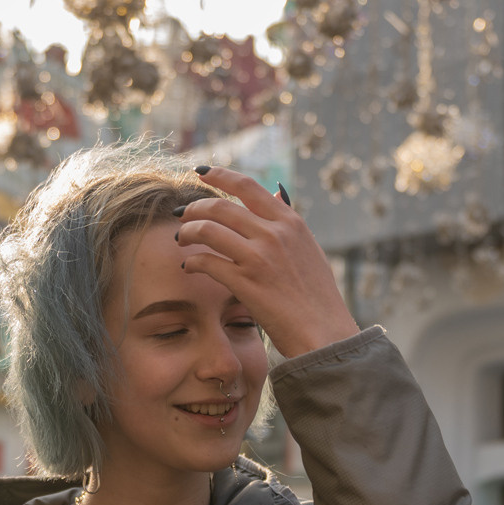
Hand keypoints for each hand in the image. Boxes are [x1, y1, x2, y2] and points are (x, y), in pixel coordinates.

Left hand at [175, 168, 359, 360]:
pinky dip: (191, 261)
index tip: (199, 172)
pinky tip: (188, 266)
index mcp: (290, 222)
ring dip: (187, 231)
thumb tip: (276, 193)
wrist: (323, 332)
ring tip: (180, 238)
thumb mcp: (309, 249)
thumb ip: (288, 223)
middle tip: (181, 215)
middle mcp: (273, 234)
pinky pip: (206, 262)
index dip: (219, 175)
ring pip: (207, 229)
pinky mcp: (245, 283)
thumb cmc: (317, 296)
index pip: (247, 186)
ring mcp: (259, 257)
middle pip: (219, 206)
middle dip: (194, 207)